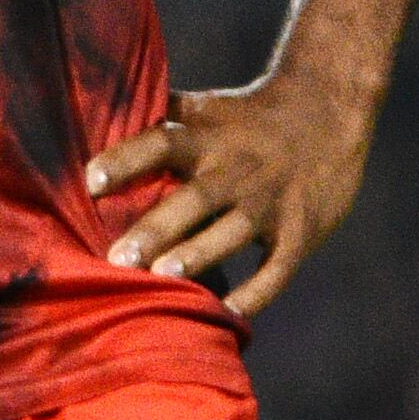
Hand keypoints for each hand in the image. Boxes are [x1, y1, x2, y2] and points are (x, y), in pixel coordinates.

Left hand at [87, 83, 370, 319]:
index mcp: (206, 138)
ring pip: (231, 232)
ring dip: (198, 254)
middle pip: (192, 198)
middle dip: (156, 228)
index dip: (126, 159)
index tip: (90, 180)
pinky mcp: (299, 231)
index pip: (161, 143)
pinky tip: (228, 311)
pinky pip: (277, 267)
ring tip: (163, 277)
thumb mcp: (205, 108)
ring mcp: (269, 202)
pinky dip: (256, 292)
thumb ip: (158, 116)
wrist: (328, 111)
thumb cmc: (249, 115)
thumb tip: (94, 114)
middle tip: (118, 257)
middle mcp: (235, 169)